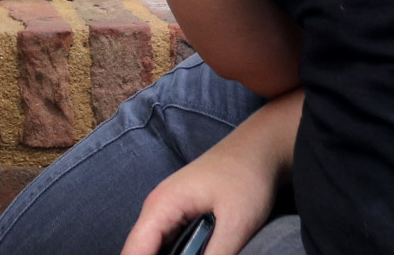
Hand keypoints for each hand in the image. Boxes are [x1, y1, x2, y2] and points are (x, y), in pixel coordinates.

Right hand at [119, 89, 301, 254]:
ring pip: (151, 248)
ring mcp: (165, 210)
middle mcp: (156, 208)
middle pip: (139, 250)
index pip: (135, 251)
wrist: (259, 149)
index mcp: (161, 206)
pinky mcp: (178, 215)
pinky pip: (164, 243)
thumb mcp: (236, 224)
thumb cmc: (247, 178)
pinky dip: (172, 254)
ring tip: (196, 254)